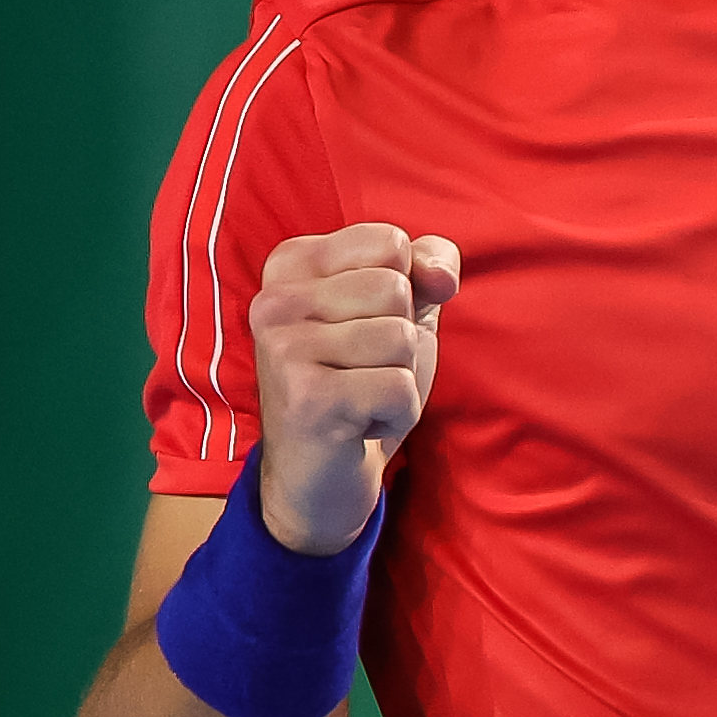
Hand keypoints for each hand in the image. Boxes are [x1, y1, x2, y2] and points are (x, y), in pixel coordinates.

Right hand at [249, 223, 461, 553]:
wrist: (320, 473)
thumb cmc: (360, 380)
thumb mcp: (399, 309)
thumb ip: (425, 267)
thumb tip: (442, 275)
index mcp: (291, 264)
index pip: (388, 242)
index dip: (405, 288)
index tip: (366, 325)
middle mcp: (274, 301)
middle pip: (396, 288)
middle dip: (402, 338)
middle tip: (362, 369)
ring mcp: (284, 350)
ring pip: (401, 338)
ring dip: (400, 378)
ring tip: (361, 395)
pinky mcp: (308, 400)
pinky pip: (399, 388)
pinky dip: (398, 412)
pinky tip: (361, 423)